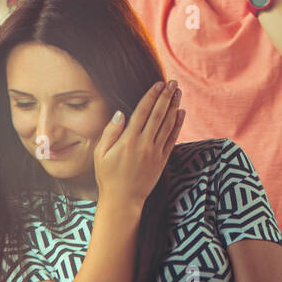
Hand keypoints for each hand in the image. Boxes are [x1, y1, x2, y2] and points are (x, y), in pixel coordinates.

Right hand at [94, 80, 184, 208]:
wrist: (123, 199)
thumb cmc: (108, 176)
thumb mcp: (100, 154)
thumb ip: (110, 132)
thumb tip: (120, 113)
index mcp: (128, 140)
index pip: (143, 112)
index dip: (152, 96)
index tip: (159, 83)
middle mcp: (144, 143)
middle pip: (158, 114)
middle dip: (166, 96)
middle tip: (173, 82)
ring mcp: (156, 151)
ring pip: (168, 124)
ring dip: (174, 106)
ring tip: (178, 92)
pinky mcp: (162, 159)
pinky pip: (172, 138)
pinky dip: (178, 124)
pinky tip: (181, 113)